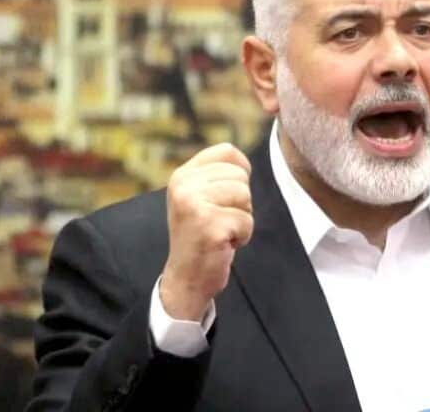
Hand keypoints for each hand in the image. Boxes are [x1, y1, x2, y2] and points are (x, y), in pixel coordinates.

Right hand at [160, 143, 252, 320]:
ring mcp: (194, 204)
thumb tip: (243, 162)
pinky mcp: (208, 224)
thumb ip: (216, 177)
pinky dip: (242, 236)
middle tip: (220, 220)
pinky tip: (222, 244)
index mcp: (182, 175)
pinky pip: (246, 221)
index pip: (228, 151)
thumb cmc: (202, 235)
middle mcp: (184, 185)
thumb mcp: (199, 198)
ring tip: (221, 230)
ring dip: (241, 219)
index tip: (228, 196)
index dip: (240, 172)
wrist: (186, 277)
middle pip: (240, 176)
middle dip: (241, 202)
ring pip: (245, 197)